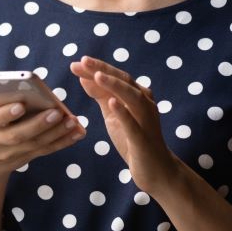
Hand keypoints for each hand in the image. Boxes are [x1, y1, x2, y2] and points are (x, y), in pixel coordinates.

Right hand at [0, 89, 85, 180]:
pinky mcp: (25, 158)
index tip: (21, 105)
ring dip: (56, 133)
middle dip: (38, 124)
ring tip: (72, 121)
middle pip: (17, 135)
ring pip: (35, 144)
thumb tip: (12, 80)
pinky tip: (77, 133)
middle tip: (56, 112)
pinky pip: (45, 150)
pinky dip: (63, 142)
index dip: (6, 113)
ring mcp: (10, 153)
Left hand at [70, 55, 179, 194]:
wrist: (155, 169)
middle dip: (103, 70)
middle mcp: (144, 103)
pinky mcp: (143, 139)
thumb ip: (101, 96)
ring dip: (114, 85)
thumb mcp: (113, 115)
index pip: (116, 77)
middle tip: (83, 61)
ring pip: (132, 97)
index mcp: (137, 96)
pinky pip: (134, 124)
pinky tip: (112, 103)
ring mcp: (146, 120)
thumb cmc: (133, 140)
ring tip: (96, 76)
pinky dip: (123, 112)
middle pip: (124, 81)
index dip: (97, 68)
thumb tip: (84, 77)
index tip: (76, 63)